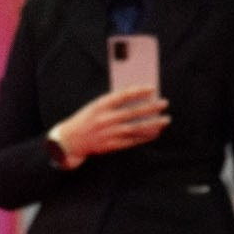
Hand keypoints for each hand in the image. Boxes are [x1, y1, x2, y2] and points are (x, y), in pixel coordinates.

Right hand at [50, 86, 167, 163]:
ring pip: (135, 128)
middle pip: (133, 113)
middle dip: (151, 108)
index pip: (123, 96)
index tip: (152, 88)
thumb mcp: (94, 107)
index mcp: (100, 106)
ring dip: (152, 124)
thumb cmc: (85, 120)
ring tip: (165, 120)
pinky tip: (155, 132)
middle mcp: (104, 120)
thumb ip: (113, 102)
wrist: (69, 141)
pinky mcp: (110, 145)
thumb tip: (137, 98)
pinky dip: (145, 137)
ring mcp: (108, 134)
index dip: (139, 91)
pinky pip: (132, 141)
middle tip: (164, 103)